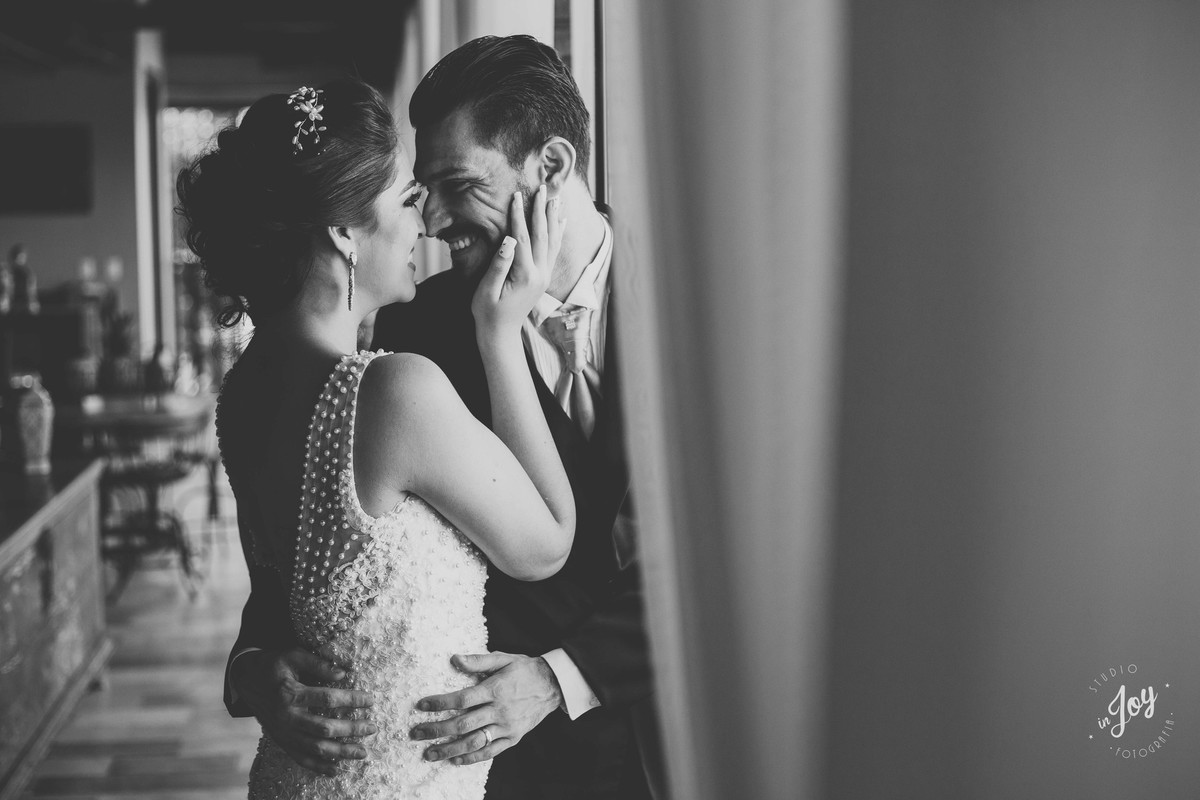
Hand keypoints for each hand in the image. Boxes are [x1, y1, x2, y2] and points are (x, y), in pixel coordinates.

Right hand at [230, 647, 376, 775]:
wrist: (247, 681)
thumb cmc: (274, 665)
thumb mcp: (293, 656)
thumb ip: (317, 663)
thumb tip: (343, 673)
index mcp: (290, 694)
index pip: (327, 699)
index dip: (352, 699)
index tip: (371, 700)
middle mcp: (286, 717)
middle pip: (325, 728)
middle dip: (352, 729)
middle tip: (373, 727)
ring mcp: (283, 733)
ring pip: (315, 748)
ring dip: (341, 752)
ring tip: (363, 752)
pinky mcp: (281, 741)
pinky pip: (301, 758)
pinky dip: (319, 766)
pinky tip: (336, 770)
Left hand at [409, 652, 563, 765]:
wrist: (553, 685)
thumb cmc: (524, 669)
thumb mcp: (503, 658)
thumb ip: (478, 661)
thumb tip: (454, 659)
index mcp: (495, 690)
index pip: (461, 699)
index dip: (439, 703)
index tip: (421, 705)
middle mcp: (500, 711)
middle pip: (463, 724)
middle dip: (436, 731)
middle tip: (416, 733)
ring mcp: (507, 727)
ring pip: (474, 742)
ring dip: (450, 750)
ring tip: (430, 754)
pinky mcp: (513, 738)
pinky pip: (491, 752)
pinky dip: (472, 758)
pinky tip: (456, 760)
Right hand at [471, 185, 564, 336]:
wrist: (501, 333)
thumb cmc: (488, 312)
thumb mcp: (487, 290)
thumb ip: (498, 265)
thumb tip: (507, 241)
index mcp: (524, 275)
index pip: (522, 238)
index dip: (518, 216)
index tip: (516, 196)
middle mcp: (539, 274)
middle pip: (542, 235)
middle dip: (541, 210)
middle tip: (542, 188)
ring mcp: (544, 276)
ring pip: (552, 241)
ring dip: (553, 218)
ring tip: (555, 198)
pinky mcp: (543, 277)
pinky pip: (554, 251)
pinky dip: (558, 234)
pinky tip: (561, 221)